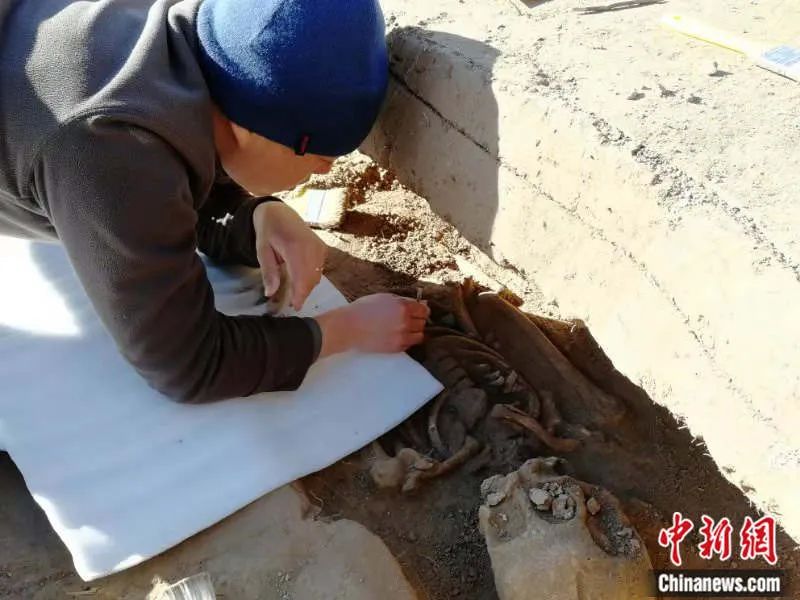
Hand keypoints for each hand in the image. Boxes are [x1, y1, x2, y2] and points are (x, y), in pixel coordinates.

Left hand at [252, 201, 326, 309]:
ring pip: (317, 276)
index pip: (301, 278)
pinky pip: (319, 269)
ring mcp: (320, 247)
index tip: (294, 307)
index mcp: (296, 247)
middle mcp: (312, 247)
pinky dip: (310, 278)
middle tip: (292, 304)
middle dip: (303, 294)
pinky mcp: (323, 248)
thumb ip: (268, 272)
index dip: (299, 296)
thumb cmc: (268, 231)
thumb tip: (270, 293)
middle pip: (311, 280)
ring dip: (306, 287)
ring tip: (294, 293)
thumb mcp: (262, 250)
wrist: (279, 213)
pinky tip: (299, 279)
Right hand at [315, 294, 430, 357]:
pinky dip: (407, 340)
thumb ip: (404, 300)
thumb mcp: (384, 298)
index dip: (421, 310)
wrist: (348, 327)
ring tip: (403, 329)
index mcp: (402, 307)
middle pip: (423, 323)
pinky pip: (410, 344)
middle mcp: (404, 322)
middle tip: (408, 319)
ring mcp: (401, 336)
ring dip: (414, 331)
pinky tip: (396, 335)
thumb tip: (422, 303)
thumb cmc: (363, 309)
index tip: (417, 311)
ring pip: (420, 335)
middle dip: (418, 320)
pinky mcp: (396, 348)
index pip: (424, 310)